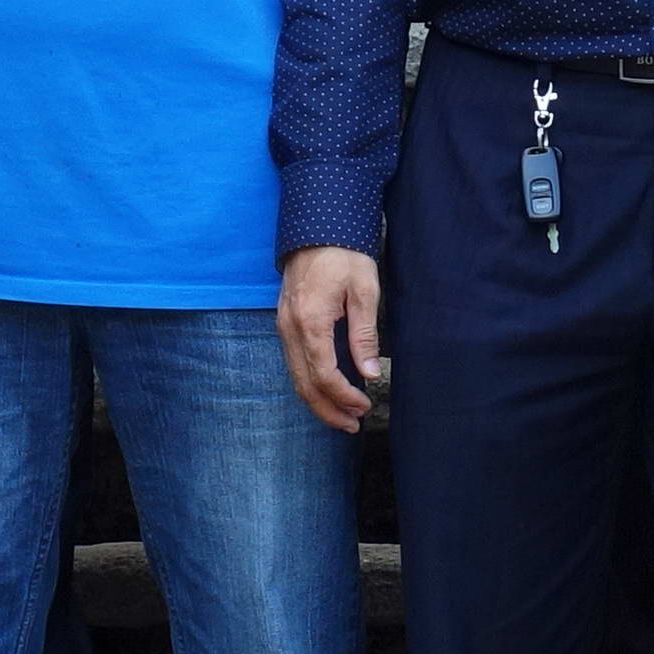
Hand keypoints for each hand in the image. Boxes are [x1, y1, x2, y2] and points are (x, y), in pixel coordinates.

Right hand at [279, 246, 386, 434]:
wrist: (317, 229)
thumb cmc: (344, 255)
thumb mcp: (364, 291)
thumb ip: (364, 335)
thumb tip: (370, 372)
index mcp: (310, 322)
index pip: (324, 375)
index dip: (344, 396)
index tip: (365, 405)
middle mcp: (290, 329)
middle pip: (303, 384)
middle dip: (328, 410)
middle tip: (351, 425)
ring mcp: (283, 326)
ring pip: (295, 377)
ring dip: (317, 401)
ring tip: (342, 416)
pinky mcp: (285, 323)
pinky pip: (293, 363)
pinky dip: (309, 383)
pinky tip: (327, 390)